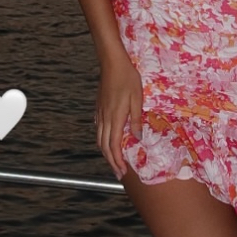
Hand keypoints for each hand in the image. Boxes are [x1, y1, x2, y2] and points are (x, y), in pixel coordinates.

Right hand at [96, 54, 142, 177]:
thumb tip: (137, 137)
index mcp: (116, 118)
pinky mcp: (99, 108)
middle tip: (118, 173)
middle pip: (104, 146)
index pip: (114, 146)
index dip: (117, 161)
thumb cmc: (128, 78)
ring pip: (99, 139)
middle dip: (111, 162)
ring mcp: (100, 113)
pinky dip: (102, 141)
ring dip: (106, 153)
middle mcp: (105, 118)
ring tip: (113, 162)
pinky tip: (107, 142)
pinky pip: (98, 129)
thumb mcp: (138, 98)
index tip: (122, 172)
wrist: (112, 63)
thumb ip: (136, 119)